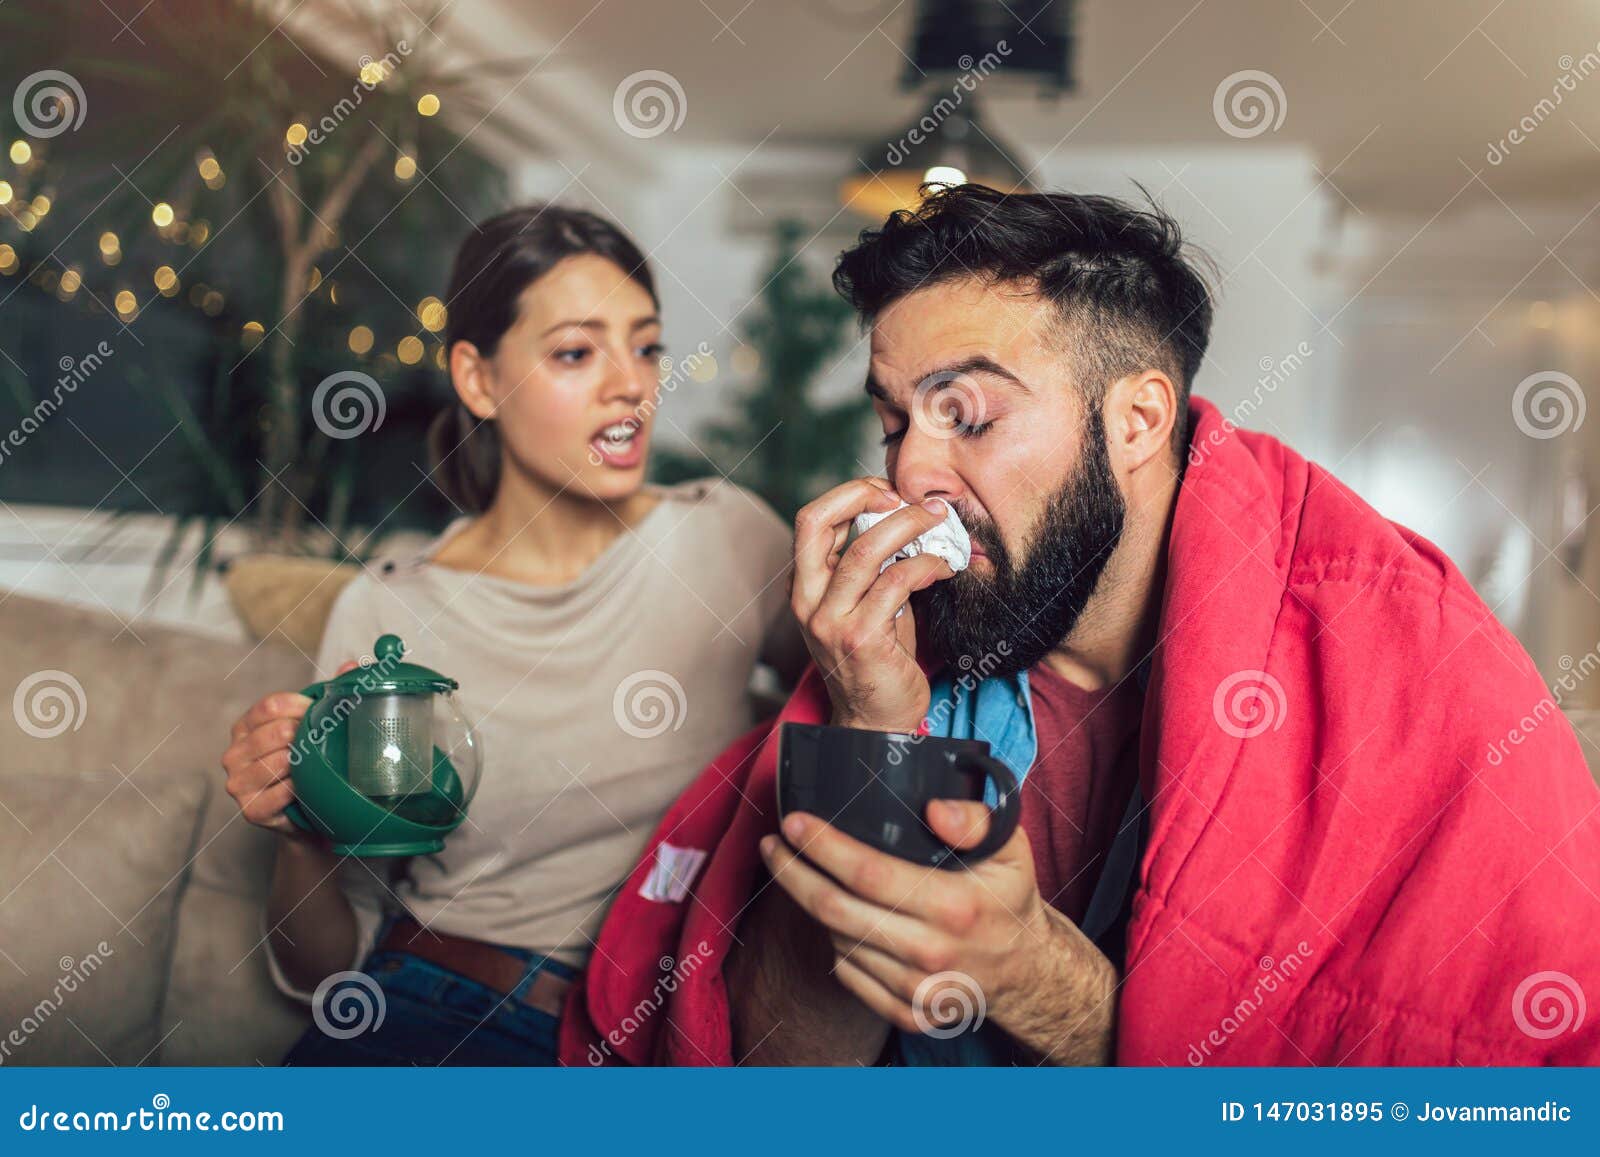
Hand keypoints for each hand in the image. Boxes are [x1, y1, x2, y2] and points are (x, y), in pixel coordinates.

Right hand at [220, 661, 355, 840]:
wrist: (308, 814)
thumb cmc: (308, 764)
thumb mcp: (313, 728)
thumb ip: (328, 695)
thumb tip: (351, 666)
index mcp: (245, 726)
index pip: (270, 705)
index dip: (303, 707)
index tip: (321, 715)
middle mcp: (234, 753)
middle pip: (275, 732)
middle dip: (306, 736)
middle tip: (323, 745)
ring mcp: (238, 783)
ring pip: (279, 762)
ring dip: (305, 764)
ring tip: (316, 767)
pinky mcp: (251, 810)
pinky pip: (282, 793)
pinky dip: (301, 788)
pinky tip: (309, 788)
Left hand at [760, 800, 1117, 1063]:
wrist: (1026, 967)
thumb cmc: (1007, 896)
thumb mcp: (1009, 845)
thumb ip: (975, 818)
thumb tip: (933, 810)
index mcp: (954, 907)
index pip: (868, 873)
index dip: (823, 846)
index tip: (794, 823)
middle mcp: (932, 954)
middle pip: (836, 911)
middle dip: (793, 873)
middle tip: (772, 845)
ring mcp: (917, 991)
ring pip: (837, 941)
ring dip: (812, 904)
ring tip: (806, 872)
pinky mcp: (907, 1014)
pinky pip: (847, 974)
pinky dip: (834, 942)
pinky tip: (836, 916)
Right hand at [791, 477, 955, 732]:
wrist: (876, 721)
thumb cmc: (877, 659)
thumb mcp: (863, 605)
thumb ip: (870, 567)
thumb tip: (903, 519)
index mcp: (804, 587)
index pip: (810, 520)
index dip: (849, 495)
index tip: (888, 493)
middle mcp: (808, 601)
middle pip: (820, 522)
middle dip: (866, 495)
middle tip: (910, 499)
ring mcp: (831, 620)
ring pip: (866, 549)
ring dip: (910, 525)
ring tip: (939, 522)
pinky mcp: (861, 638)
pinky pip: (897, 582)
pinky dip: (926, 564)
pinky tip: (944, 566)